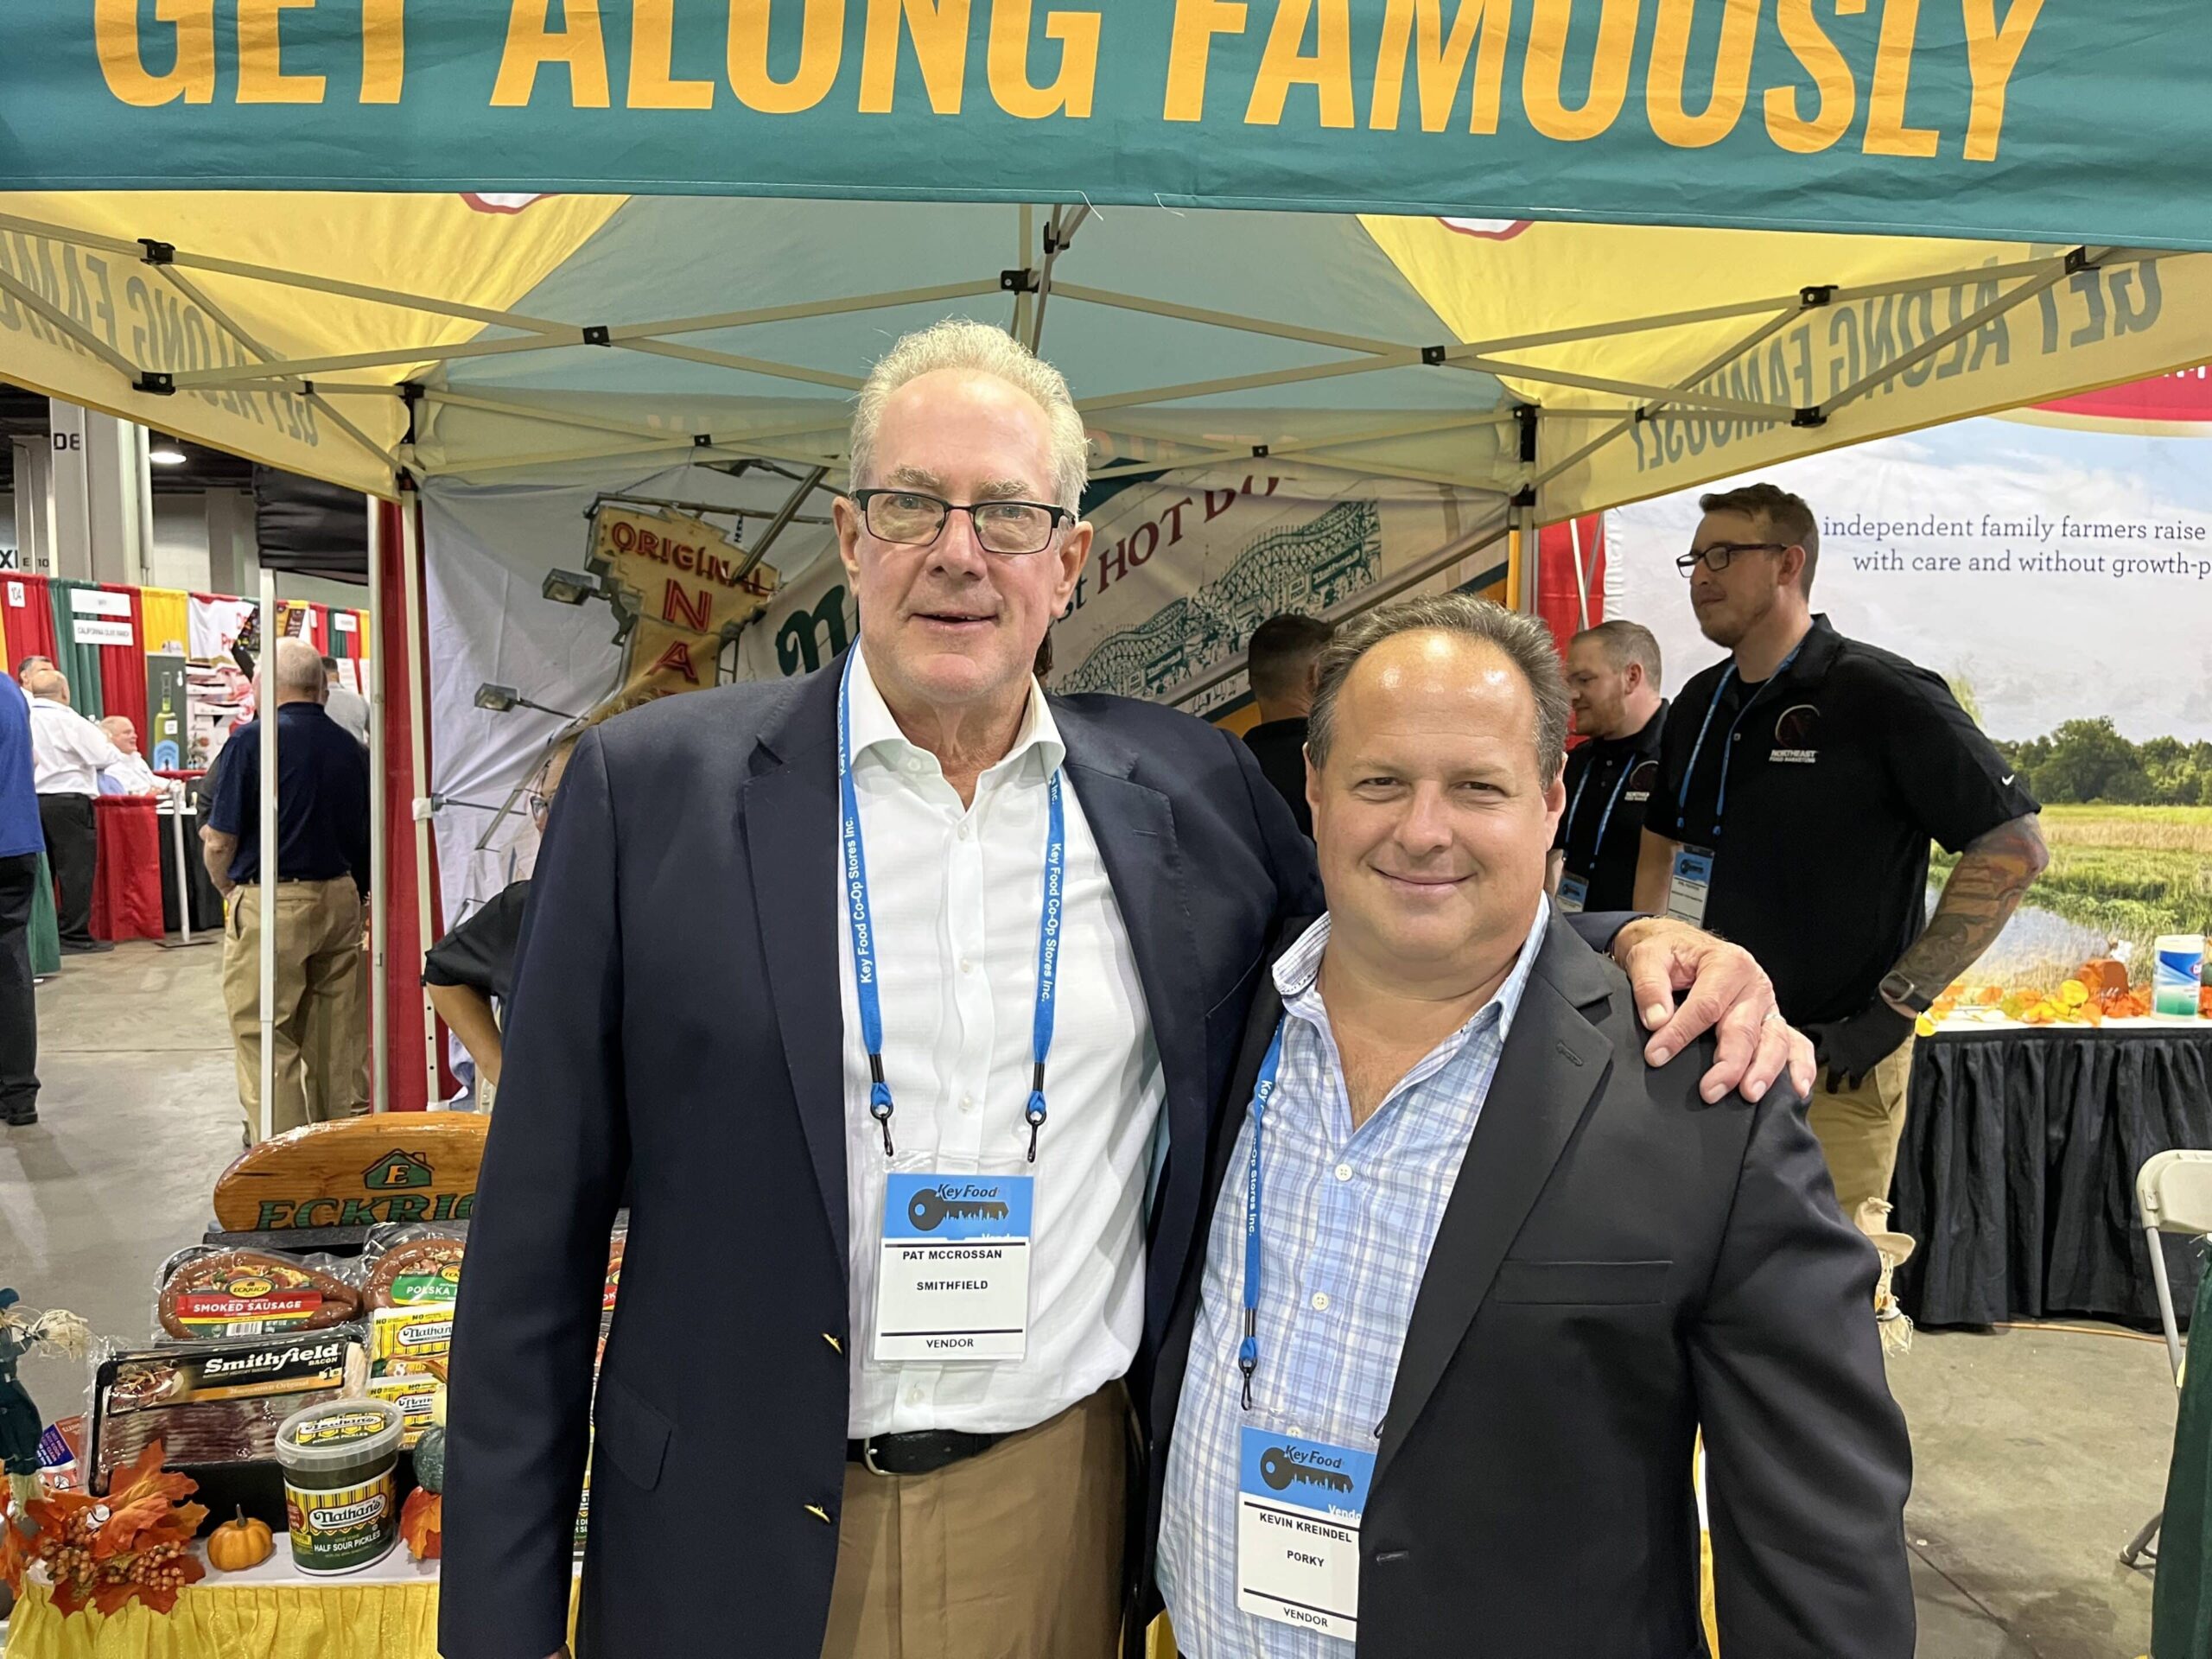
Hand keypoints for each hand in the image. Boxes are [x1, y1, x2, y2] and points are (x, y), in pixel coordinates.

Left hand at [1613, 918, 1815, 1104]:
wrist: (1682, 947)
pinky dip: (1800, 1066)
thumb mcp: (1649, 957)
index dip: (1681, 1034)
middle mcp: (1753, 984)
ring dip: (1763, 1070)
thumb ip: (1650, 986)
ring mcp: (1766, 1005)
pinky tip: (1797, 1088)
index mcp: (1727, 964)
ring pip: (1774, 1040)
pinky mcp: (1771, 1020)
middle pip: (1744, 1029)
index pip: (1707, 1006)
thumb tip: (1657, 1020)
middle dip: (1729, 1063)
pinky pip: (1795, 1043)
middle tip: (1710, 1090)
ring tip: (1750, 1094)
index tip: (1657, 1055)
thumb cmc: (1670, 953)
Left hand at [1805, 1000, 1915, 1092]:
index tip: (1801, 1036)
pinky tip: (1854, 1087)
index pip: (1811, 1030)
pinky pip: (1853, 1081)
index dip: (1806, 1033)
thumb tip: (1847, 1026)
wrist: (1885, 1022)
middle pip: (1816, 1059)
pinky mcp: (1858, 1068)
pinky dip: (1854, 1084)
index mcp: (1830, 1030)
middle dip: (1813, 1066)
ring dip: (1832, 1084)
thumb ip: (1844, 1024)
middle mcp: (1833, 1046)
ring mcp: (1844, 1059)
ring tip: (1832, 1089)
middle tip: (1810, 1073)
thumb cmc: (1873, 1013)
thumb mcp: (1851, 1016)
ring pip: (1832, 1076)